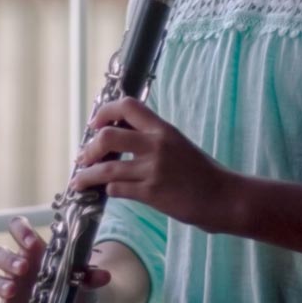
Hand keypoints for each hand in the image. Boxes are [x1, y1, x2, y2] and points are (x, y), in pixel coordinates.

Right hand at [0, 215, 110, 302]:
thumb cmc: (74, 284)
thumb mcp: (83, 278)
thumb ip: (90, 276)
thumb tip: (105, 276)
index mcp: (35, 250)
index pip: (18, 229)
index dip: (20, 231)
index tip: (30, 241)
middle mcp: (18, 266)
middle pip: (0, 254)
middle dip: (9, 260)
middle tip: (24, 268)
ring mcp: (10, 289)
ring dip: (0, 284)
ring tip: (13, 291)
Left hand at [70, 98, 238, 232]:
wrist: (223, 196)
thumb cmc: (202, 172)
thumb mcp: (178, 144)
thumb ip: (152, 139)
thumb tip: (122, 139)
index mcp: (163, 129)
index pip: (128, 106)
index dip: (105, 112)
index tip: (96, 124)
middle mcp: (156, 144)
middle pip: (108, 136)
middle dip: (89, 147)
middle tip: (84, 156)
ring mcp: (152, 169)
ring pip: (106, 169)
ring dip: (86, 175)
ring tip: (78, 181)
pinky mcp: (151, 193)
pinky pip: (117, 189)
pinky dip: (107, 191)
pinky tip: (106, 193)